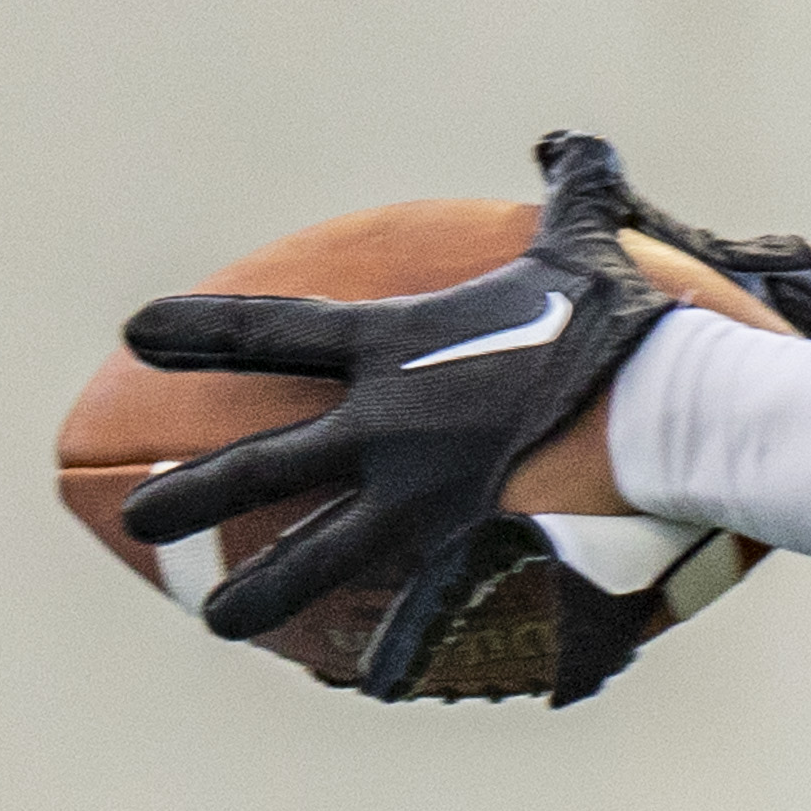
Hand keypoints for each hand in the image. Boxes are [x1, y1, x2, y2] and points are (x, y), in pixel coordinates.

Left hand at [118, 132, 687, 701]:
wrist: (673, 408)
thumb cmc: (627, 322)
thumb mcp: (587, 241)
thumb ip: (570, 189)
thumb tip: (570, 141)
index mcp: (395, 344)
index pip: (270, 331)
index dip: (198, 333)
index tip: (137, 333)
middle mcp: (386, 425)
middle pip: (261, 465)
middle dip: (189, 491)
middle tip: (140, 515)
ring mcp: (422, 493)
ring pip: (314, 552)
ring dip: (257, 589)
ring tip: (215, 621)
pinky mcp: (472, 547)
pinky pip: (411, 596)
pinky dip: (384, 635)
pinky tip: (357, 669)